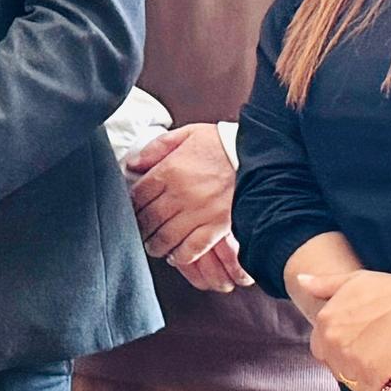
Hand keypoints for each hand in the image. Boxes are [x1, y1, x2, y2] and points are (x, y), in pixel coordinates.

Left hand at [127, 125, 249, 293]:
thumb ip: (156, 148)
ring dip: (155, 245)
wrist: (260, 157)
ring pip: (165, 238)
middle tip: (141, 229)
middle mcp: (180, 194)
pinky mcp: (215, 228)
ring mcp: (198, 213)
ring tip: (154, 244)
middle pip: (148, 219)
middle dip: (140, 227)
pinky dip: (180, 256)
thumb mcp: (187, 135)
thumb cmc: (223, 145)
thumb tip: (132, 164)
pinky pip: (191, 250)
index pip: (138, 195)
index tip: (133, 209)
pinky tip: (176, 254)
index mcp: (170, 170)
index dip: (131, 205)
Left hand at [309, 266, 390, 390]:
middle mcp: (332, 344)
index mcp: (325, 322)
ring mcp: (349, 365)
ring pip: (347, 377)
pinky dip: (374, 382)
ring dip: (360, 371)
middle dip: (347, 358)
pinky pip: (364, 389)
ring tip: (383, 357)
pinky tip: (390, 368)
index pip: (319, 344)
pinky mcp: (368, 382)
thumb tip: (301, 280)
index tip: (357, 339)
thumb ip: (325, 284)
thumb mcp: (355, 281)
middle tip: (372, 350)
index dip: (338, 343)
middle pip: (332, 362)